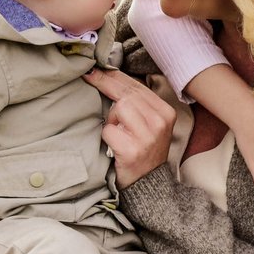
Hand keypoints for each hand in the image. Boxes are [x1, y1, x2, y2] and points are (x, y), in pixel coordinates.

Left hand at [83, 68, 175, 186]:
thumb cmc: (144, 150)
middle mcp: (159, 122)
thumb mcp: (149, 124)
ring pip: (119, 108)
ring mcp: (147, 137)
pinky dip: (106, 136)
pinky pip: (109, 130)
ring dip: (111, 119)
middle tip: (89, 75)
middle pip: (126, 94)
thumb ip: (137, 103)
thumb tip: (109, 76)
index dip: (114, 76)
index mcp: (165, 112)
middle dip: (104, 82)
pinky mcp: (132, 151)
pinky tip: (114, 145)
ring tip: (118, 132)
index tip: (96, 69)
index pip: (136, 87)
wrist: (149, 184)